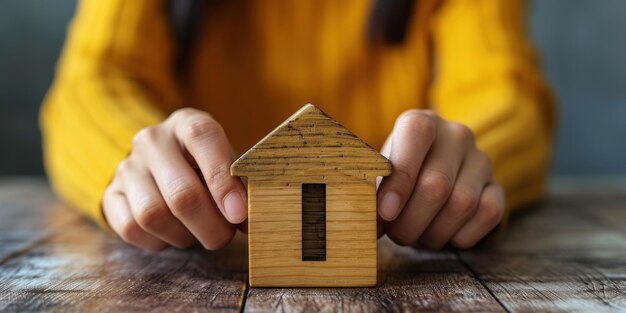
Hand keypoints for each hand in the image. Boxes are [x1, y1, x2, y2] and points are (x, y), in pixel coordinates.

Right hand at [102, 108, 246, 250]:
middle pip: (181, 193)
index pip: (203, 139)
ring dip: (184, 236)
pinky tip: (173, 233)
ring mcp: (127, 167)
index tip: (239, 214)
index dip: (223, 181)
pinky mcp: (111, 194)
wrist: (161, 167)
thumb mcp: (228, 163)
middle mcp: (153, 140)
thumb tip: (252, 218)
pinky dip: (159, 241)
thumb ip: (242, 185)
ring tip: (199, 232)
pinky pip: (132, 229)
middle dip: (211, 226)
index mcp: (188, 123)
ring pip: (154, 215)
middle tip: (225, 236)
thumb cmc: (207, 167)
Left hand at [377, 110, 503, 248]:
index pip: (416, 134)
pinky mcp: (497, 186)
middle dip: (410, 220)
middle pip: (436, 184)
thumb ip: (370, 189)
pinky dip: (462, 235)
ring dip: (433, 232)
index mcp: (421, 122)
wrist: (430, 178)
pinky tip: (445, 235)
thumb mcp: (378, 174)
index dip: (400, 178)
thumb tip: (363, 217)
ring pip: (462, 204)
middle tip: (395, 234)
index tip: (386, 211)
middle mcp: (456, 135)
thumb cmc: (396, 177)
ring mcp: (481, 160)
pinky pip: (488, 214)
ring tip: (416, 236)